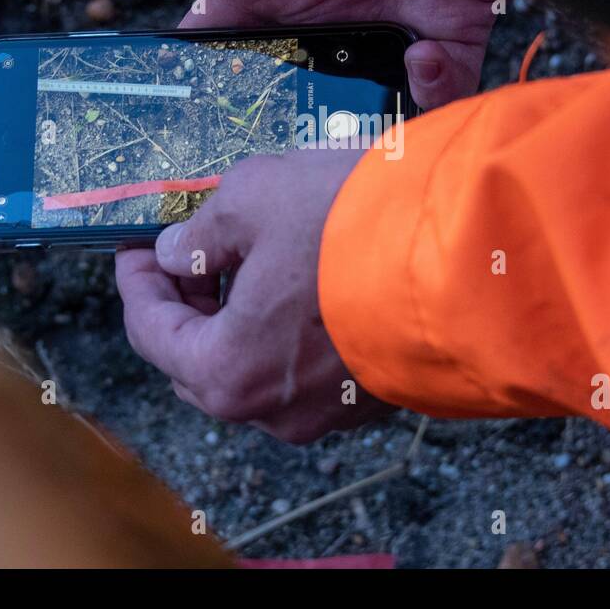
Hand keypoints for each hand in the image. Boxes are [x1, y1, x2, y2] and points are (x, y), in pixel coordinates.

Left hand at [115, 148, 396, 442]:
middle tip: (190, 247)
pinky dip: (292, 329)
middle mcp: (273, 409)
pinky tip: (306, 278)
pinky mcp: (374, 396)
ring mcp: (328, 410)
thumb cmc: (354, 224)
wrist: (472, 252)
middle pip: (202, 360)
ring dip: (244, 315)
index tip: (139, 243)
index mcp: (227, 371)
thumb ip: (202, 228)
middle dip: (188, 302)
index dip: (137, 281)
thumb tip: (179, 249)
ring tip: (253, 254)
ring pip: (260, 366)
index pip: (152, 332)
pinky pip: (310, 367)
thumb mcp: (254, 197)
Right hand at [135, 0, 507, 108]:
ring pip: (374, 95)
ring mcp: (393, 17)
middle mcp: (335, 7)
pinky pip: (445, 84)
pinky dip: (436, 90)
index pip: (237, 38)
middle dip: (304, 114)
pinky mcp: (453, 24)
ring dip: (370, 112)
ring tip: (370, 97)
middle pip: (309, 84)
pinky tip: (423, 57)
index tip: (208, 110)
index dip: (220, 75)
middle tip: (302, 134)